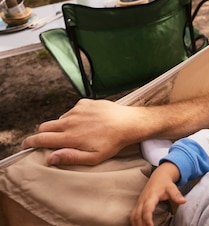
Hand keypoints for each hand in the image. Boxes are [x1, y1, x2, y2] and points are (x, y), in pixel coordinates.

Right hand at [21, 99, 149, 165]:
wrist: (129, 122)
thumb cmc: (113, 142)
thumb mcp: (93, 157)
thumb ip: (70, 157)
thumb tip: (50, 157)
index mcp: (70, 136)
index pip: (41, 138)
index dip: (30, 142)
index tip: (26, 145)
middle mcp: (71, 121)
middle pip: (45, 126)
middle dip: (43, 134)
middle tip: (50, 140)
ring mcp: (77, 110)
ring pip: (60, 119)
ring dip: (62, 126)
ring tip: (77, 133)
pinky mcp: (85, 102)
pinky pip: (73, 110)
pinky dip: (74, 117)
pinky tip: (87, 122)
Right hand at [131, 162, 185, 225]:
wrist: (159, 176)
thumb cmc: (165, 183)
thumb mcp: (172, 187)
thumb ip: (176, 195)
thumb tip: (183, 201)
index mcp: (151, 196)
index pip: (147, 208)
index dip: (147, 218)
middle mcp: (143, 200)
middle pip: (138, 214)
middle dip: (141, 224)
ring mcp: (139, 202)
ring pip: (133, 216)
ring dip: (136, 224)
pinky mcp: (138, 204)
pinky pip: (133, 215)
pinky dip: (134, 222)